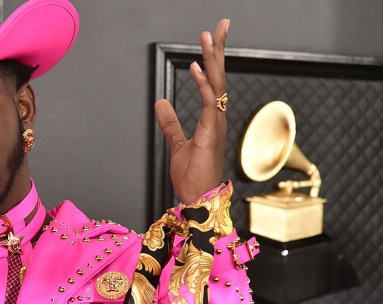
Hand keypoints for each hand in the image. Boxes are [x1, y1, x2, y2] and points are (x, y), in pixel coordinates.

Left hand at [156, 19, 229, 203]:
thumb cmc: (193, 177)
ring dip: (212, 59)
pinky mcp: (211, 133)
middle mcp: (218, 117)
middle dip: (219, 49)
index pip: (213, 81)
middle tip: (221, 24)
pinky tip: (195, 67)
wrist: (198, 200)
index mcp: (212, 118)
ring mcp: (216, 124)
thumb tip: (160, 101)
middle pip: (219, 76)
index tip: (212, 37)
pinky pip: (207, 104)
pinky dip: (202, 85)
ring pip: (216, 84)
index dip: (213, 58)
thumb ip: (170, 123)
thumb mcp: (178, 144)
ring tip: (208, 36)